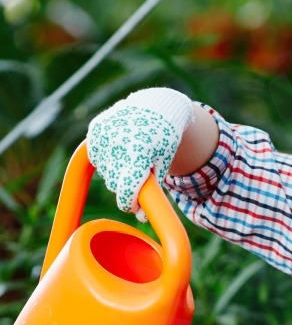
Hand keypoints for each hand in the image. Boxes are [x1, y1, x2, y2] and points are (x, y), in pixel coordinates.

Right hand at [86, 88, 194, 220]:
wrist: (156, 107)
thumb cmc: (164, 141)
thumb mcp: (163, 166)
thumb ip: (152, 191)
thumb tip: (140, 218)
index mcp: (139, 153)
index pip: (126, 190)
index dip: (129, 203)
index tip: (135, 204)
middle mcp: (117, 142)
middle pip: (115, 184)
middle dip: (127, 186)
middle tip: (140, 176)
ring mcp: (103, 134)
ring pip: (105, 172)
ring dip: (117, 173)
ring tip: (133, 157)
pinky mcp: (94, 130)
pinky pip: (96, 158)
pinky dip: (107, 161)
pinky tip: (121, 151)